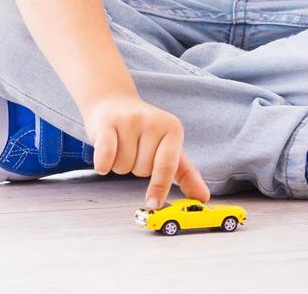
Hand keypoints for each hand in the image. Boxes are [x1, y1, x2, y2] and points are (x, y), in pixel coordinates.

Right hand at [83, 93, 209, 209]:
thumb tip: (203, 197)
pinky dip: (103, 163)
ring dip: (118, 164)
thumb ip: (186, 174)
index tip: (154, 204)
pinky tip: (103, 162)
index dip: (160, 187)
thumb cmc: (144, 131)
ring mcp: (130, 120)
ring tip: (121, 145)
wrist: (114, 103)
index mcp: (173, 128)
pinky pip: (105, 154)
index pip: (168, 165)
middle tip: (134, 150)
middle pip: (142, 170)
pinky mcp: (107, 122)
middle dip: (135, 168)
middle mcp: (154, 121)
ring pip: (123, 166)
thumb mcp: (168, 148)